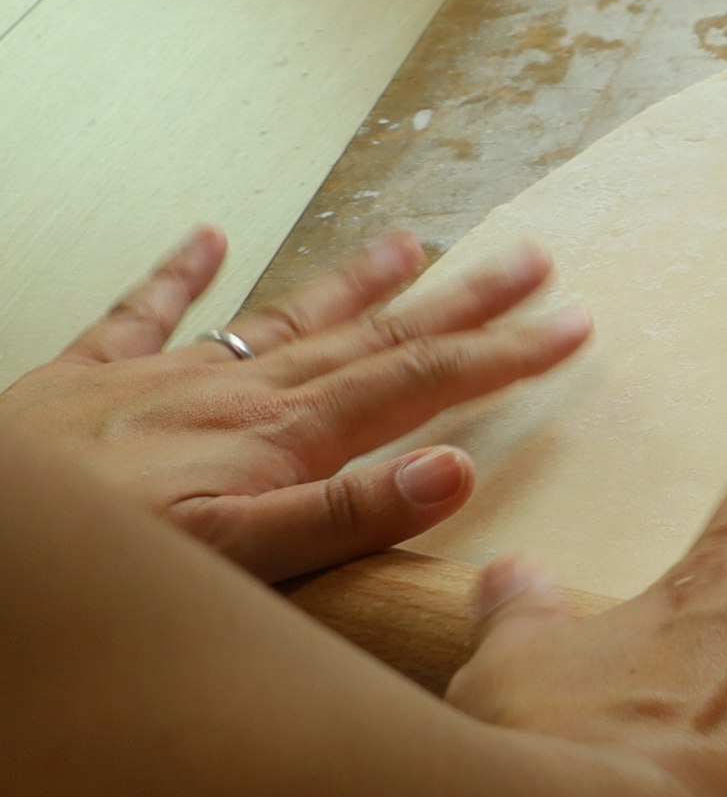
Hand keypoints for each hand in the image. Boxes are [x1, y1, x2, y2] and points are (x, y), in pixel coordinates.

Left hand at [0, 226, 589, 582]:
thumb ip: (343, 516)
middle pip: (372, 337)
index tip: (570, 326)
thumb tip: (455, 470)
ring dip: (356, 283)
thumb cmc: (105, 558)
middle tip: (531, 258)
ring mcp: (163, 378)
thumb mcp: (233, 558)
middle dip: (461, 302)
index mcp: (279, 435)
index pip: (419, 384)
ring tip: (416, 244)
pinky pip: (144, 312)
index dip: (501, 356)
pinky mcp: (86, 380)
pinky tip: (206, 238)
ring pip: (283, 318)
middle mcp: (236, 393)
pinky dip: (179, 274)